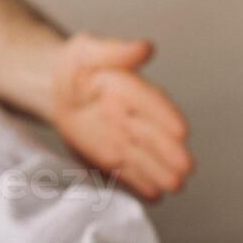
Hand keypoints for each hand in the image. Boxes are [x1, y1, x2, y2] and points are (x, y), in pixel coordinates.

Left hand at [49, 35, 193, 201]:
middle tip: (186, 167)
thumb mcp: (87, 50)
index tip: (182, 132)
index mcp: (130, 87)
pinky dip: (141, 183)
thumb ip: (115, 51)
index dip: (166, 117)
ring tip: (176, 186)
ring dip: (160, 172)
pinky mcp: (113, 156)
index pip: (151, 102)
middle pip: (153, 135)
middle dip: (170, 152)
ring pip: (144, 157)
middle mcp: (133, 115)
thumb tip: (145, 47)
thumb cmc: (74, 67)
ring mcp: (124, 138)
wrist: (56, 89)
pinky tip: (156, 196)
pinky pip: (128, 171)